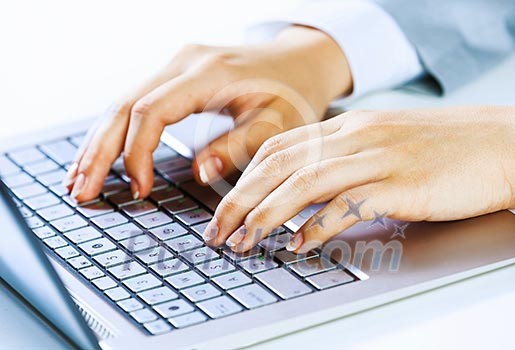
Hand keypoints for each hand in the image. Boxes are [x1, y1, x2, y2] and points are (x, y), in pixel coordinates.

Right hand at [63, 26, 351, 201]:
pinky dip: (115, 132)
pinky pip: (136, 103)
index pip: (152, 112)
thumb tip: (199, 173)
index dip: (137, 153)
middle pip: (124, 105)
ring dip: (99, 142)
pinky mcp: (177, 75)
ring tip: (77, 179)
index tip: (139, 190)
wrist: (300, 61)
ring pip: (122, 103)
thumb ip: (238, 146)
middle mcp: (184, 62)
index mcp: (208, 73)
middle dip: (99, 151)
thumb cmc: (293, 93)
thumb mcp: (277, 123)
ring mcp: (177, 65)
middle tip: (80, 191)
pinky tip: (101, 154)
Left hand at [204, 106, 514, 252]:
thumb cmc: (444, 148)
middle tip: (218, 231)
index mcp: (348, 126)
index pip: (279, 147)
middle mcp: (356, 136)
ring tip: (244, 242)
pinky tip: (299, 245)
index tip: (225, 205)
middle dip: (241, 199)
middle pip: (281, 164)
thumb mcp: (383, 144)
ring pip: (305, 181)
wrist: (504, 142)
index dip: (244, 176)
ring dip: (267, 214)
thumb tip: (305, 197)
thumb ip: (344, 161)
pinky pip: (349, 203)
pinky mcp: (404, 183)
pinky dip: (318, 226)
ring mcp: (379, 157)